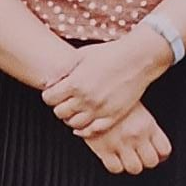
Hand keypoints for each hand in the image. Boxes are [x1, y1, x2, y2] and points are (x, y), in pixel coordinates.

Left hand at [40, 27, 172, 136]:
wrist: (137, 59)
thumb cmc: (109, 54)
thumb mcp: (81, 56)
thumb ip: (62, 70)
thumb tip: (47, 82)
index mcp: (75, 83)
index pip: (49, 98)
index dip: (49, 95)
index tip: (54, 92)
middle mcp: (86, 99)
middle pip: (59, 113)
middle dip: (59, 106)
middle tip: (64, 101)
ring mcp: (99, 110)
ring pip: (73, 124)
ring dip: (70, 118)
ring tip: (74, 110)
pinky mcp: (112, 117)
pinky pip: (92, 131)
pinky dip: (84, 130)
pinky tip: (83, 124)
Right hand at [80, 101, 171, 174]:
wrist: (91, 94)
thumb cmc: (113, 97)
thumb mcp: (137, 106)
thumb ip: (147, 124)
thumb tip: (154, 142)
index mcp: (147, 124)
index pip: (164, 150)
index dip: (161, 154)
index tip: (157, 153)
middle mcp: (136, 135)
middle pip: (151, 162)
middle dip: (146, 160)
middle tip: (140, 154)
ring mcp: (120, 143)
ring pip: (134, 168)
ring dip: (131, 164)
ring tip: (126, 156)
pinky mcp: (103, 149)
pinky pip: (115, 168)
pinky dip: (116, 165)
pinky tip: (114, 157)